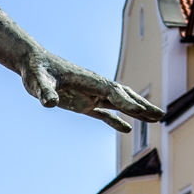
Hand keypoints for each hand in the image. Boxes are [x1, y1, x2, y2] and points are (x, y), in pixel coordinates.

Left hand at [22, 45, 161, 133]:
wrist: (32, 63)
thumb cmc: (35, 70)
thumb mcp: (38, 82)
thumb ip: (45, 92)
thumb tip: (50, 102)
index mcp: (88, 80)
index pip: (111, 91)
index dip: (124, 101)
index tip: (139, 111)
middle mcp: (93, 87)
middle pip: (123, 96)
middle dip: (142, 106)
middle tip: (161, 115)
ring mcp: (90, 95)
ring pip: (119, 104)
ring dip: (137, 112)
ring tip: (156, 120)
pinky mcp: (83, 103)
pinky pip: (104, 113)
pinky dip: (116, 121)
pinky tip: (128, 129)